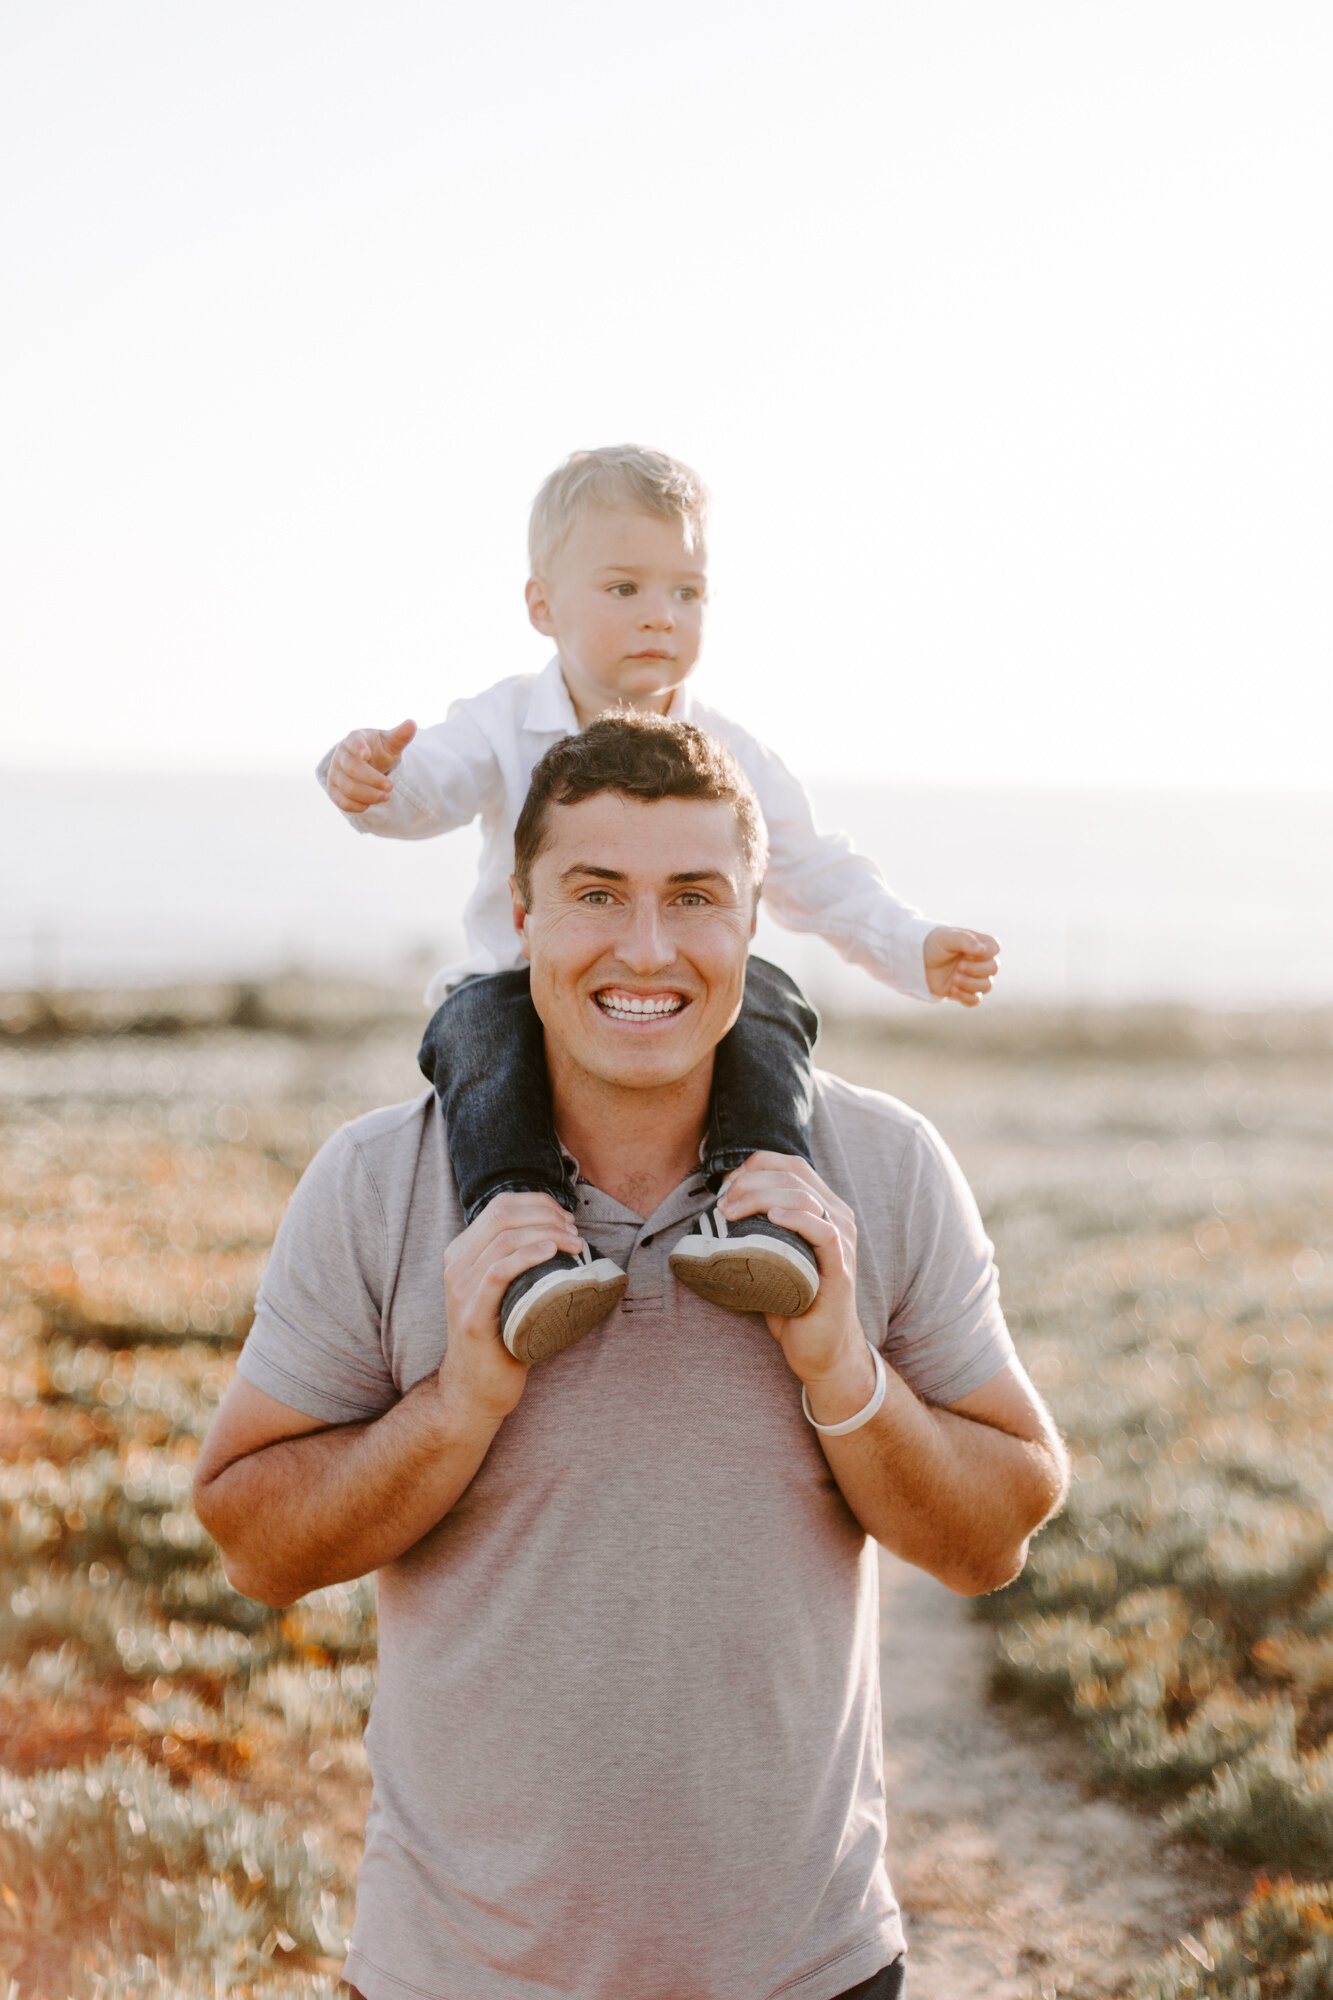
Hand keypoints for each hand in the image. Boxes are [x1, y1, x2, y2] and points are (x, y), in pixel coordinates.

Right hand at [326, 719, 416, 813]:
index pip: (353, 742)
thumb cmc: (378, 750)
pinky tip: (371, 803)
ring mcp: (335, 774)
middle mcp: (340, 756)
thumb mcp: (390, 742)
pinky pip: (342, 802)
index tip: (367, 754)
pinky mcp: (334, 790)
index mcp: (354, 740)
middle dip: (372, 779)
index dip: (358, 748)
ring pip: (347, 788)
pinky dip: (358, 806)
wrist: (365, 763)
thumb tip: (412, 723)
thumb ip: (400, 735)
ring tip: (386, 796)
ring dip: (369, 795)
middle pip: (351, 768)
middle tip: (390, 786)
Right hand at [438, 1193, 582, 1423]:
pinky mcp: (473, 1315)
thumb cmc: (500, 1335)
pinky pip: (498, 1271)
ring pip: (504, 1239)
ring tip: (573, 1243)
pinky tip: (551, 1252)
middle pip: (502, 1215)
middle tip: (574, 1231)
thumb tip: (560, 1231)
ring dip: (547, 1232)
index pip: (499, 1206)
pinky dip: (527, 1255)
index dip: (538, 1203)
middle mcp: (456, 1265)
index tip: (566, 1218)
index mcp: (461, 1252)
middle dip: (546, 1214)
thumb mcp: (503, 1288)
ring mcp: (461, 1289)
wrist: (475, 1387)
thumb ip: (515, 1258)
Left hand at [717, 1153, 877, 1424]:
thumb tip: (718, 1203)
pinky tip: (773, 1218)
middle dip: (750, 1183)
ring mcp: (842, 1242)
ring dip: (762, 1198)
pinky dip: (798, 1219)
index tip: (726, 1184)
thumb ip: (758, 1225)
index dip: (757, 1164)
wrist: (818, 1348)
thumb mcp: (772, 1253)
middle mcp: (838, 1217)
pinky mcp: (840, 1270)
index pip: (792, 1164)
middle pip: (794, 1177)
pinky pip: (825, 1233)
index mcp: (823, 1207)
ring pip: (805, 1199)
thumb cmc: (791, 1299)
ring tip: (732, 1212)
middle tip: (721, 1204)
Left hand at [924, 926, 999, 1006]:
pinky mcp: (965, 992)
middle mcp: (981, 961)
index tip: (965, 953)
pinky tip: (952, 990)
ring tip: (954, 979)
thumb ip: (966, 941)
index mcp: (981, 944)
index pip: (995, 948)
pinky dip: (965, 997)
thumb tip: (982, 950)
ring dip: (971, 984)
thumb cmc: (936, 943)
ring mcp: (975, 977)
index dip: (982, 953)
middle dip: (976, 969)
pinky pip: (975, 1000)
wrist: (919, 960)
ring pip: (987, 986)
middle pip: (994, 968)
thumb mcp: (948, 937)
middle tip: (959, 966)